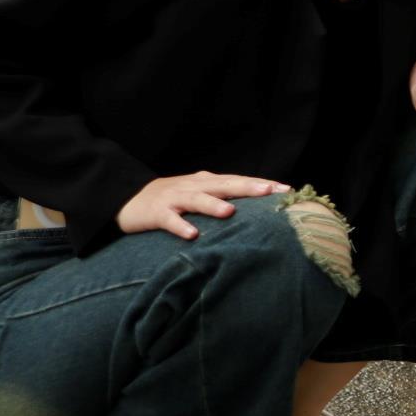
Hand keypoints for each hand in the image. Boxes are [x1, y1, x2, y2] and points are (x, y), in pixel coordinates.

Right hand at [117, 172, 289, 239]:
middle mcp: (195, 186)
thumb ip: (225, 197)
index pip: (239, 180)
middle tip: (268, 191)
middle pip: (224, 185)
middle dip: (247, 187)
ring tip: (231, 211)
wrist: (129, 198)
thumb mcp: (201, 193)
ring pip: (197, 200)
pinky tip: (193, 234)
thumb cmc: (174, 198)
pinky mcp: (157, 212)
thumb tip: (260, 210)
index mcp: (208, 182)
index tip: (286, 189)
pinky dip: (181, 226)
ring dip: (213, 205)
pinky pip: (170, 220)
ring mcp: (175, 198)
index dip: (262, 183)